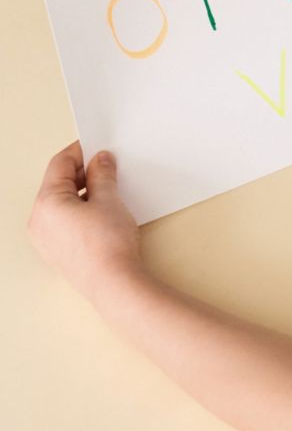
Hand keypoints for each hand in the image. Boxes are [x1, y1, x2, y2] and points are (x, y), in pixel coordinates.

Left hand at [28, 142, 142, 302]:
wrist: (114, 284)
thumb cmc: (107, 245)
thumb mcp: (108, 199)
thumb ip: (102, 174)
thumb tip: (101, 161)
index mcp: (45, 203)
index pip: (59, 164)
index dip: (81, 151)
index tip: (97, 146)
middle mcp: (39, 221)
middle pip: (59, 184)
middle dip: (83, 172)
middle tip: (108, 166)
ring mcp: (46, 240)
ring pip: (62, 203)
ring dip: (84, 192)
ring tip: (109, 188)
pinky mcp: (57, 252)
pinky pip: (65, 221)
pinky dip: (80, 210)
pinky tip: (102, 210)